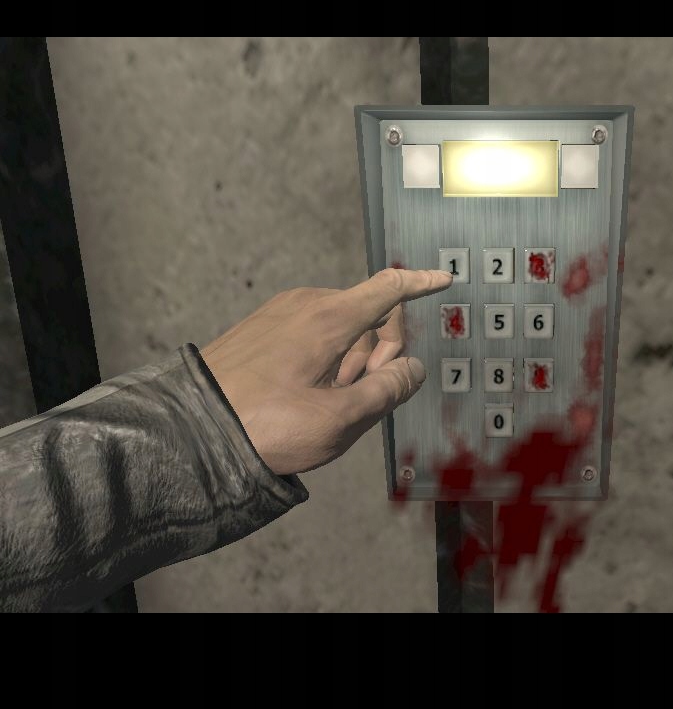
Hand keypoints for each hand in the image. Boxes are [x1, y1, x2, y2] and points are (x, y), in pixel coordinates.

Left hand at [200, 268, 452, 475]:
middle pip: (369, 314)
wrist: (189, 433)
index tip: (443, 279)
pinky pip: (312, 333)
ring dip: (353, 360)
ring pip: (341, 327)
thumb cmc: (264, 427)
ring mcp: (281, 313)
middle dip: (381, 352)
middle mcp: (307, 305)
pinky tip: (309, 395)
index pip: (388, 288)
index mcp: (330, 318)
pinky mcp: (263, 328)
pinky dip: (327, 359)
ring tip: (329, 403)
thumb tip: (413, 369)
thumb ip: (387, 391)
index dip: (420, 283)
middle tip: (364, 396)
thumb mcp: (339, 419)